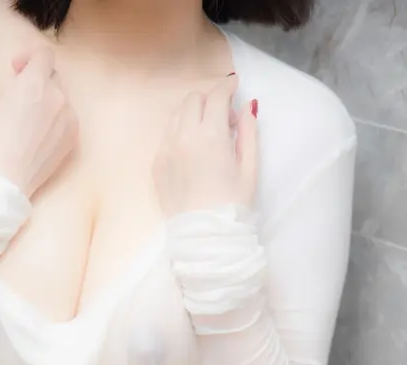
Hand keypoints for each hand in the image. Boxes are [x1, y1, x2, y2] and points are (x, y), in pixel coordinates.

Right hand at [0, 44, 77, 196]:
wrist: (4, 183)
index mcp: (34, 83)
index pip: (44, 54)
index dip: (29, 57)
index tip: (16, 69)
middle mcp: (57, 98)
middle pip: (52, 76)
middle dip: (36, 79)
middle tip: (18, 95)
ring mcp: (68, 120)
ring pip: (61, 98)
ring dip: (47, 100)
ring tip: (27, 118)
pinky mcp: (72, 139)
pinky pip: (68, 119)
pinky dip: (56, 119)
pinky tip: (37, 133)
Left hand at [153, 77, 257, 216]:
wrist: (204, 236)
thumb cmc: (231, 205)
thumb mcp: (249, 168)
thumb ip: (248, 132)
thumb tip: (247, 107)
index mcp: (210, 136)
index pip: (216, 95)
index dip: (227, 86)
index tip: (233, 85)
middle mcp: (183, 137)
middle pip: (192, 99)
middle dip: (209, 99)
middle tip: (222, 116)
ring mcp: (166, 150)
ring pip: (176, 115)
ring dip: (192, 114)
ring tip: (205, 132)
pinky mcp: (156, 164)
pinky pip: (166, 137)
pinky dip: (179, 134)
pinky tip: (191, 151)